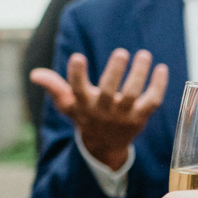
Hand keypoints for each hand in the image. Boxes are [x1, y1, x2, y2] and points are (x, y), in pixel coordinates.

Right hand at [30, 48, 168, 169]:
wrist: (105, 145)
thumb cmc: (86, 116)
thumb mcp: (68, 104)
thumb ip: (54, 87)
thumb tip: (35, 74)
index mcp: (83, 104)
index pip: (76, 89)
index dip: (76, 75)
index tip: (78, 57)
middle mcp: (102, 110)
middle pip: (108, 91)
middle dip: (114, 72)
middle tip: (121, 52)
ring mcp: (123, 115)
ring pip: (132, 94)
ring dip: (139, 74)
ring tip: (144, 54)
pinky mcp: (140, 117)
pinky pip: (152, 101)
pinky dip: (158, 86)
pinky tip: (161, 68)